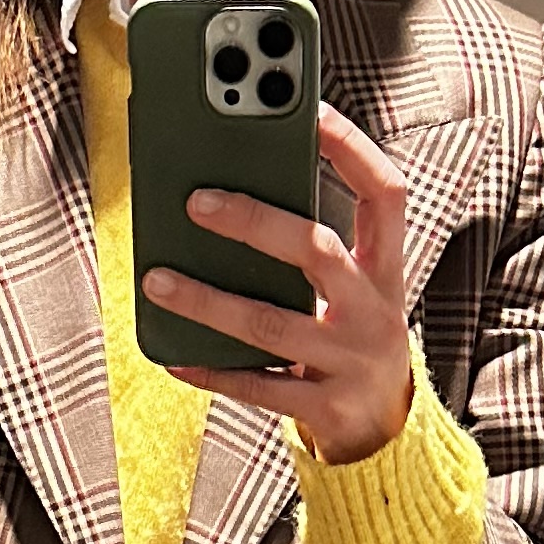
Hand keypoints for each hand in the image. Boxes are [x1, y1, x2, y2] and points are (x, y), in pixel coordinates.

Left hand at [145, 103, 412, 464]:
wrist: (386, 432)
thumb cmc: (352, 341)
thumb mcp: (353, 291)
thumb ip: (311, 250)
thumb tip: (227, 194)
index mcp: (385, 269)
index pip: (384, 193)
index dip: (352, 149)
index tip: (311, 110)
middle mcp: (374, 310)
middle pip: (318, 251)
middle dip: (255, 221)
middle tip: (196, 201)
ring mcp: (350, 362)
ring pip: (273, 324)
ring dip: (209, 301)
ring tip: (158, 279)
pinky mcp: (325, 408)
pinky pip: (259, 387)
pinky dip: (213, 370)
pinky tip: (175, 355)